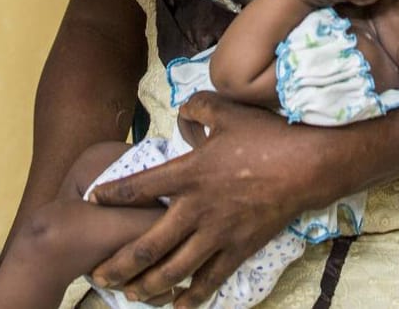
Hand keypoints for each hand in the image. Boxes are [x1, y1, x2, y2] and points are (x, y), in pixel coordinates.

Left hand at [86, 91, 339, 307]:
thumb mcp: (227, 112)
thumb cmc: (267, 136)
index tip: (92, 201)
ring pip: (174, 271)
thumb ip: (198, 109)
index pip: (138, 188)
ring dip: (147, 287)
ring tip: (129, 294)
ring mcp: (217, 233)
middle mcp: (196, 209)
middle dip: (118, 264)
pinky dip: (192, 296)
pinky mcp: (239, 249)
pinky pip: (211, 279)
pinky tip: (178, 306)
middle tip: (97, 275)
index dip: (110, 196)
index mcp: (188, 174)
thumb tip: (182, 116)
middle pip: (146, 246)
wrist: (307, 165)